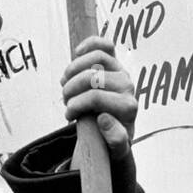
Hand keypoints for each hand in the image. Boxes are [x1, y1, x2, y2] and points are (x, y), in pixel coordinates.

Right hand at [60, 36, 136, 160]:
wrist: (115, 130)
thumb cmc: (111, 139)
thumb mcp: (115, 148)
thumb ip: (115, 139)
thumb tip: (105, 118)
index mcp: (128, 107)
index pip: (96, 97)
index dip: (76, 105)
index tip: (67, 115)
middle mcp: (127, 86)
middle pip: (92, 77)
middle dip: (71, 89)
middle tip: (65, 101)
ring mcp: (121, 72)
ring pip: (96, 57)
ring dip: (73, 70)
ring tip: (65, 84)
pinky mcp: (114, 63)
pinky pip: (105, 45)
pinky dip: (89, 44)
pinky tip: (77, 53)